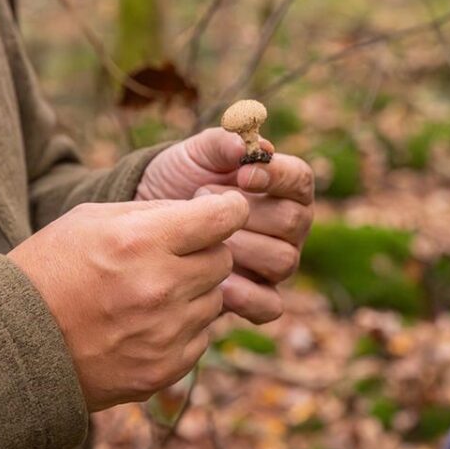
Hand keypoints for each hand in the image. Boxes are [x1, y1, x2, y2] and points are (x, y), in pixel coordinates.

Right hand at [7, 193, 248, 410]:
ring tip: (149, 293)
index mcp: (142, 242)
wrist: (14, 345)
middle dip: (205, 253)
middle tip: (172, 257)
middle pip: (224, 260)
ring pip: (215, 300)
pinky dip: (182, 329)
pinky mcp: (165, 369)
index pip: (224, 218)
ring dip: (193, 293)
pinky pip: (201, 338)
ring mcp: (165, 334)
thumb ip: (154, 212)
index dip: (228, 210)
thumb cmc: (51, 270)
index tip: (223, 212)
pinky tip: (144, 324)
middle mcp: (161, 288)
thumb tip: (206, 209)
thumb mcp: (92, 220)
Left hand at [137, 128, 313, 323]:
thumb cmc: (179, 181)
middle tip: (204, 202)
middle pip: (293, 222)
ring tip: (203, 238)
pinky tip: (218, 284)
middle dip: (247, 213)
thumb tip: (249, 146)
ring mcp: (276, 264)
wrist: (148, 225)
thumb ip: (222, 143)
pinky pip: (270, 305)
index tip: (243, 174)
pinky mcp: (259, 298)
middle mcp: (289, 228)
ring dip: (241, 248)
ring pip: (283, 261)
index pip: (300, 180)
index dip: (278, 176)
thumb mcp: (194, 154)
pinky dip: (246, 296)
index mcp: (284, 188)